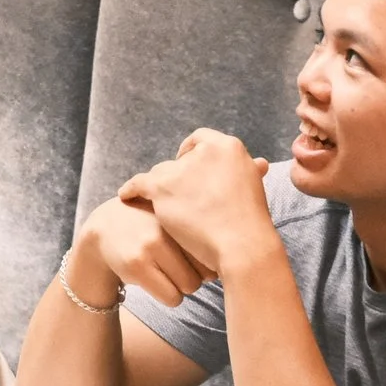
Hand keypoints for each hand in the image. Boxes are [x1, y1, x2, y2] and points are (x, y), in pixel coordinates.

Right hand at [75, 194, 213, 307]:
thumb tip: (229, 265)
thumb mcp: (172, 218)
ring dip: (181, 286)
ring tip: (165, 271)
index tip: (196, 257)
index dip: (208, 260)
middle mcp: (165, 228)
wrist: (103, 230)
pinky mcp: (136, 266)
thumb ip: (200, 232)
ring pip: (189, 287)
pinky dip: (168, 295)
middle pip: (205, 273)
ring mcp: (149, 246)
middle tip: (178, 266)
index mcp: (179, 215)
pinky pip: (171, 298)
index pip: (214, 252)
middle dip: (196, 275)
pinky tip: (154, 280)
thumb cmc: (150, 226)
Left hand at [115, 129, 276, 277]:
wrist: (242, 244)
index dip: (192, 153)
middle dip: (178, 177)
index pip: (201, 140)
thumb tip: (259, 163)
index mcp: (228, 147)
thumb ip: (248, 170)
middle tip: (181, 197)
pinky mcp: (162, 187)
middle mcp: (202, 151)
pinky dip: (132, 189)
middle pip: (179, 161)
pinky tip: (126, 195)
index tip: (189, 165)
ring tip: (163, 204)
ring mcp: (180, 169)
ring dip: (161, 188)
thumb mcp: (254, 186)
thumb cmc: (251, 222)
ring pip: (161, 174)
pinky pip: (139, 183)